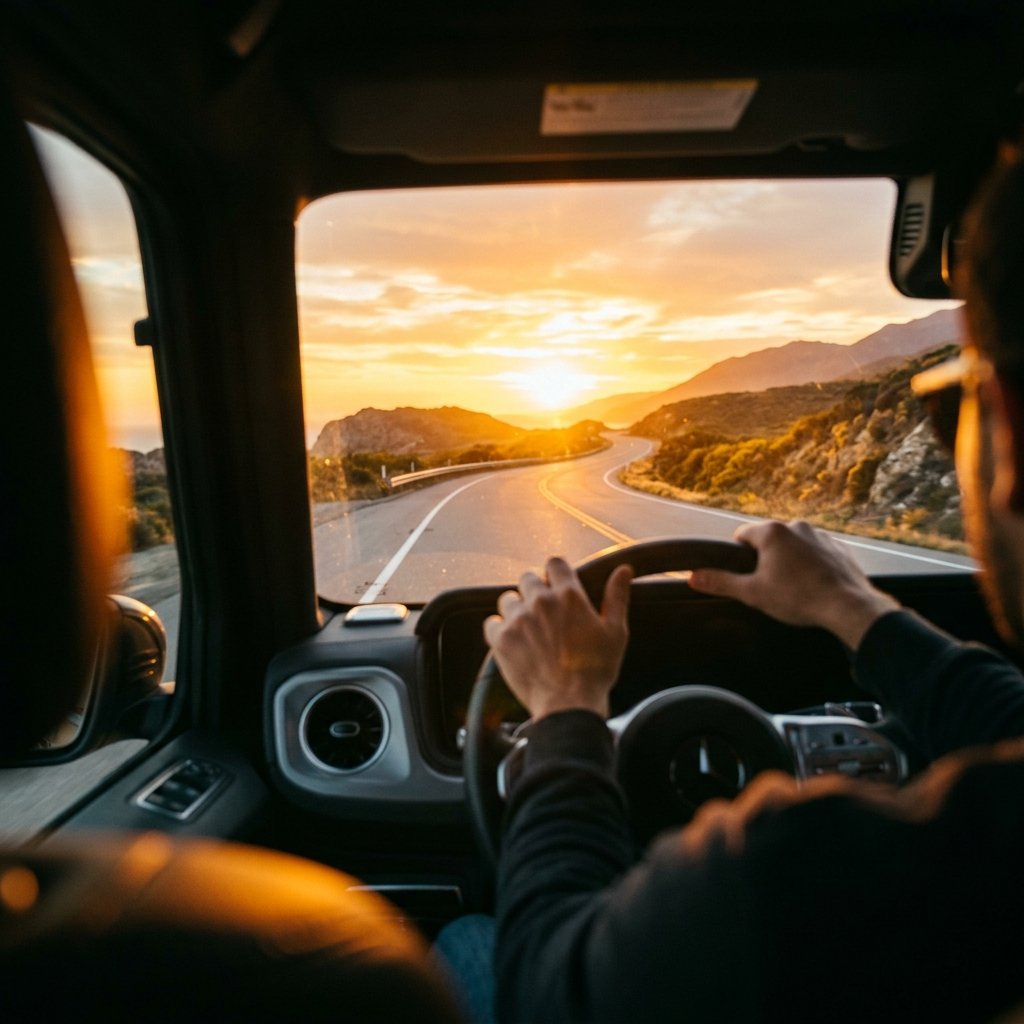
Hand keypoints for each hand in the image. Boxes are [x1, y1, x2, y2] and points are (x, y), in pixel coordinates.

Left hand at [483, 557, 633, 720]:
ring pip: (508, 599)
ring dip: (516, 609)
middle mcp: (540, 601)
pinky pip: (492, 622)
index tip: (557, 584)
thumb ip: (616, 596)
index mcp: (569, 595)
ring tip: (528, 630)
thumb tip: (624, 569)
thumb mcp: (615, 632)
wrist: (569, 704)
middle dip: (535, 591)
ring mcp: (518, 619)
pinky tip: (513, 642)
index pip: (555, 563)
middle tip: (544, 613)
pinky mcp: (501, 639)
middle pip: (528, 579)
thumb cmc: (596, 671)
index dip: (556, 572)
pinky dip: (499, 629)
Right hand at [689, 520, 899, 649]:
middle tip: (770, 586)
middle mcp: (796, 526)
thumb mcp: (752, 593)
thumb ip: (721, 582)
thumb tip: (694, 576)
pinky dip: (810, 565)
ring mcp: (819, 535)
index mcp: (772, 532)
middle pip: (768, 540)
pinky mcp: (837, 547)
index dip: (737, 557)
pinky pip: (815, 552)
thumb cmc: (799, 598)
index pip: (741, 535)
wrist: (848, 606)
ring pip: (793, 546)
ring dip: (789, 561)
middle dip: (765, 560)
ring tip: (794, 588)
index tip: (746, 575)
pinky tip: (812, 585)